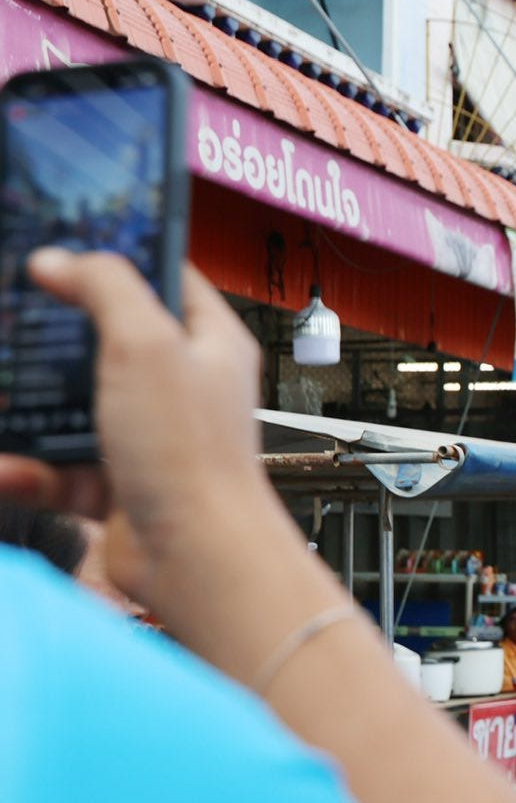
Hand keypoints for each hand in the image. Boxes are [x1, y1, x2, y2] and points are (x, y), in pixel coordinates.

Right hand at [0, 252, 284, 614]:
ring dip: (30, 407)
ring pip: (74, 405)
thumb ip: (107, 289)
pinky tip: (7, 468)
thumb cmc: (193, 456)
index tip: (65, 243)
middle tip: (11, 322)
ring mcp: (150, 435)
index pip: (167, 277)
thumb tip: (62, 260)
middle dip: (54, 335)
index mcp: (209, 343)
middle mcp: (183, 386)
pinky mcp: (119, 481)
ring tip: (3, 397)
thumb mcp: (148, 345)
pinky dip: (28, 468)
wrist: (197, 558)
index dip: (119, 256)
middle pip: (108, 340)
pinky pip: (59, 465)